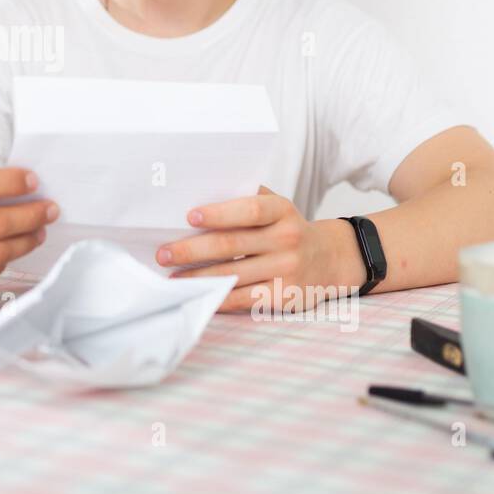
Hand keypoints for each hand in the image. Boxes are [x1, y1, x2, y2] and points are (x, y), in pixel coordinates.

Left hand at [155, 186, 364, 312]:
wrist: (330, 259)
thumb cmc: (287, 228)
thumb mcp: (276, 207)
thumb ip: (246, 199)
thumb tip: (199, 195)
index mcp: (282, 210)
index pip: (248, 210)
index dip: (218, 213)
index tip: (189, 217)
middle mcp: (287, 238)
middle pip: (232, 245)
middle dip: (192, 250)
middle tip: (163, 253)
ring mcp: (287, 269)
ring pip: (233, 275)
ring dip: (198, 277)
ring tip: (172, 277)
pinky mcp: (284, 296)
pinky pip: (244, 298)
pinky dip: (218, 298)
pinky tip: (199, 295)